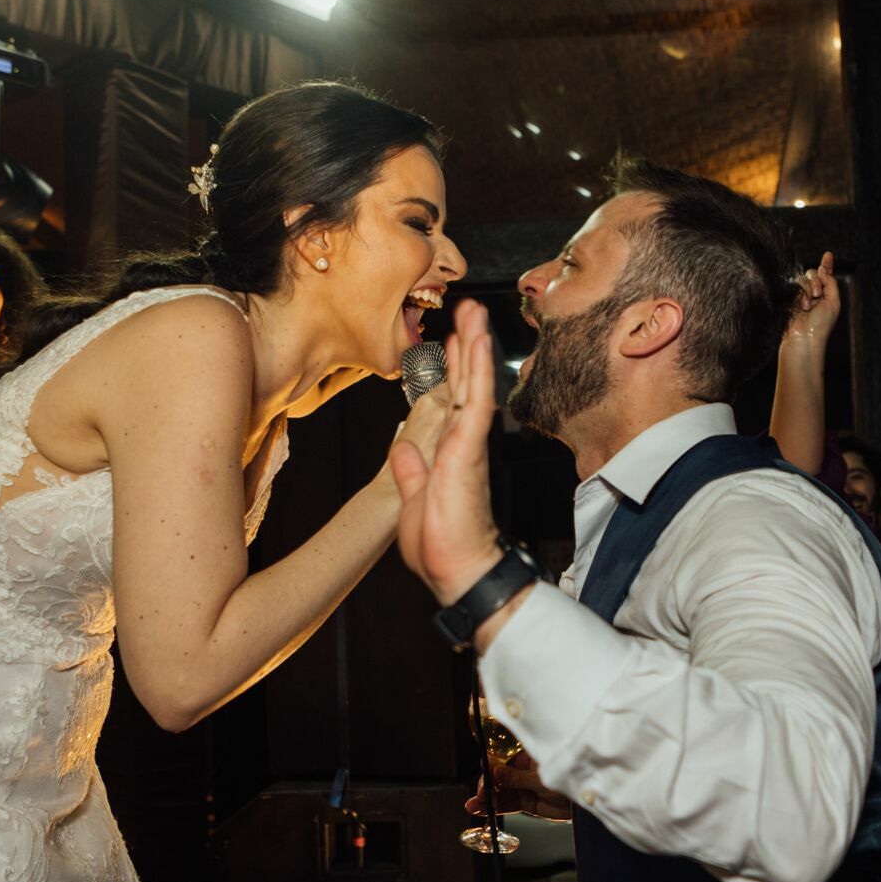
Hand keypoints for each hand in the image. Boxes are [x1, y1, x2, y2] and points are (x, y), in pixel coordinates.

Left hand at [388, 299, 504, 605]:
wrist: (457, 571)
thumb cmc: (440, 546)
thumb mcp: (410, 502)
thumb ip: (409, 472)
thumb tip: (401, 447)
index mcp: (448, 453)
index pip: (449, 402)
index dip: (450, 371)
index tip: (448, 342)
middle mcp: (461, 443)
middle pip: (464, 384)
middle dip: (465, 346)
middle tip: (467, 310)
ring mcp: (467, 444)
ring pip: (472, 384)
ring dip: (473, 345)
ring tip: (473, 311)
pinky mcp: (469, 449)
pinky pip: (475, 402)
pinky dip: (477, 370)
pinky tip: (478, 343)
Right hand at [464, 751, 572, 821]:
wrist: (586, 805)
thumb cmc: (570, 780)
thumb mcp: (542, 779)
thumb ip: (518, 778)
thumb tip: (495, 772)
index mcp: (528, 755)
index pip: (503, 756)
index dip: (491, 763)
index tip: (485, 770)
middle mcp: (522, 769)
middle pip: (497, 775)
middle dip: (487, 784)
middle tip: (482, 795)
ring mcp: (523, 786)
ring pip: (499, 791)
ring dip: (485, 798)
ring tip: (474, 806)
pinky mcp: (525, 802)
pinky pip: (506, 804)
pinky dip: (493, 808)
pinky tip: (480, 810)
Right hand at [783, 252, 840, 348]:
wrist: (804, 338)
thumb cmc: (821, 325)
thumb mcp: (834, 302)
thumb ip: (830, 283)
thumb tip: (823, 268)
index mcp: (826, 295)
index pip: (825, 276)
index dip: (826, 264)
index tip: (828, 254)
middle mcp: (814, 294)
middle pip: (813, 274)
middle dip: (815, 281)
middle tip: (817, 295)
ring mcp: (801, 296)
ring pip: (803, 279)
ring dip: (808, 290)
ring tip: (808, 306)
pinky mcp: (790, 299)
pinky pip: (794, 286)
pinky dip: (800, 295)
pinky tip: (802, 307)